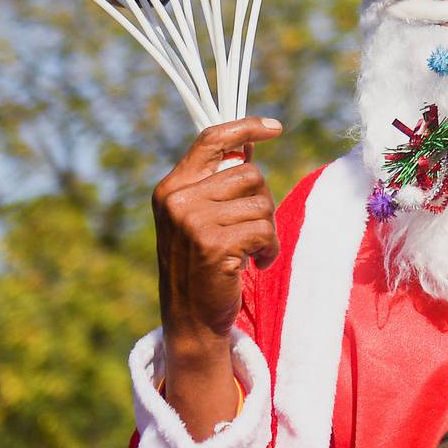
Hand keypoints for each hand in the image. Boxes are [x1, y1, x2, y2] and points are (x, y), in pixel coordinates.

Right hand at [152, 117, 282, 436]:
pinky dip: (269, 249)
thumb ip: (218, 183)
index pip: (211, 140)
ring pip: (261, 202)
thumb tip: (249, 146)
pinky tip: (255, 264)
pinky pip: (264, 230)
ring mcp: (193, 221)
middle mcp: (177, 199)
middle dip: (262, 201)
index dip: (246, 127)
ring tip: (249, 251)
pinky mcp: (214, 244)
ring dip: (266, 229)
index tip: (276, 128)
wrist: (191, 319)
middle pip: (250, 173)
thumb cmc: (201, 265)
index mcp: (171, 187)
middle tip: (251, 230)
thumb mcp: (199, 218)